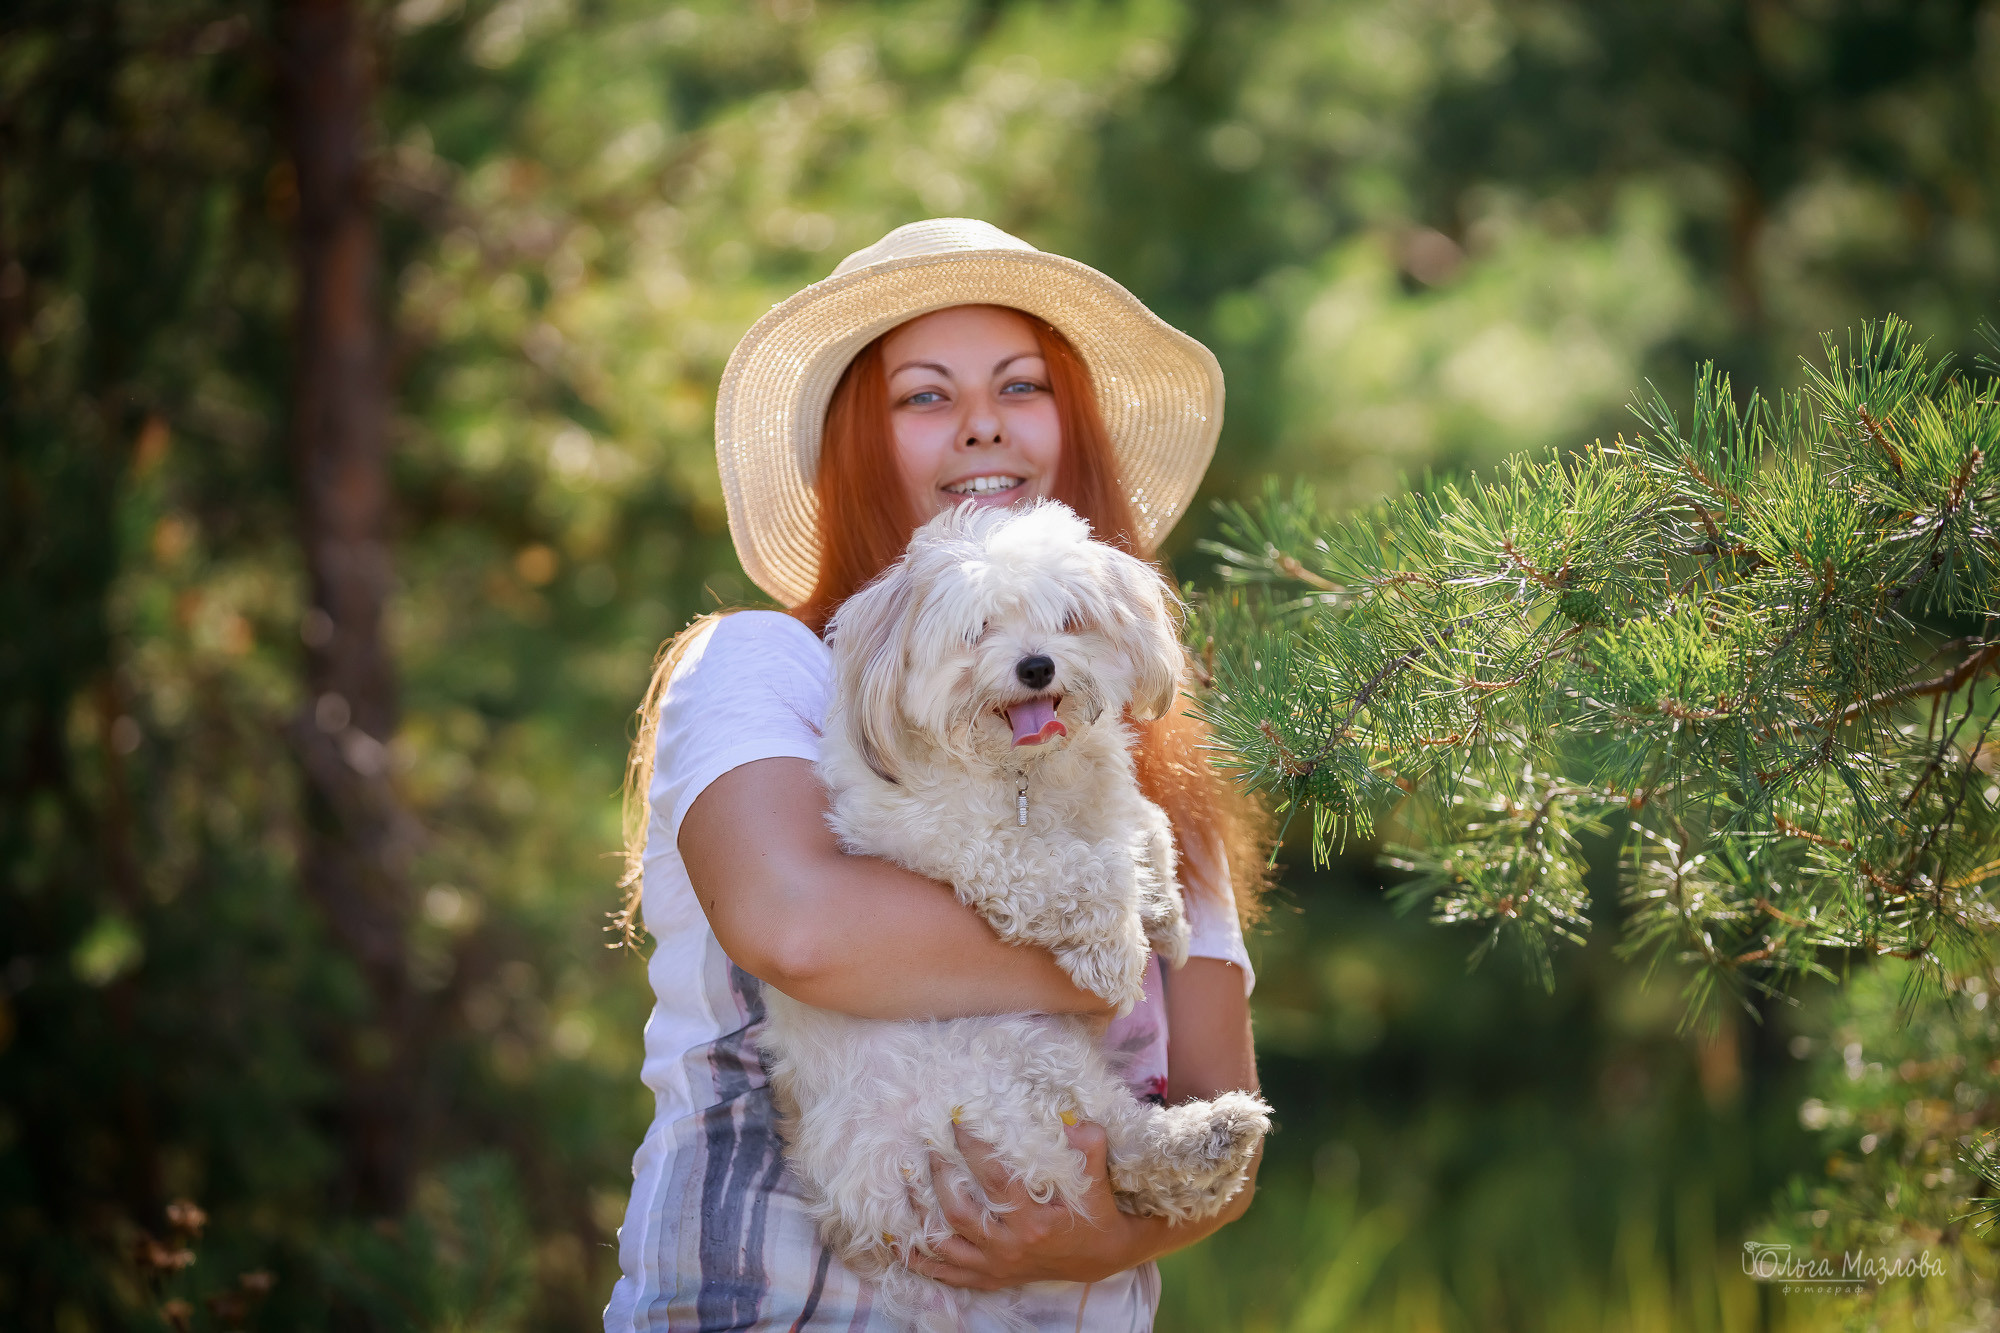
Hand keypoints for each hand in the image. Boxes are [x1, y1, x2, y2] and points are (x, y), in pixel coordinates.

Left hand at [907, 1121, 1156, 1288]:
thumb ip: (1089, 1149)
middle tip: (928, 1147)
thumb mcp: (1097, 1182)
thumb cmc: (1096, 1213)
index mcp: (1034, 1222)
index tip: (955, 1120)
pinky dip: (918, 1260)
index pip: (994, 1180)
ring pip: (943, 1245)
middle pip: (958, 1212)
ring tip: (906, 1182)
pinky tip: (897, 1240)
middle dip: (939, 1177)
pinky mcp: (988, 1278)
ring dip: (920, 1215)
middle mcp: (1008, 1247)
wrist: (1100, 1257)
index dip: (973, 1148)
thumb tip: (1072, 1121)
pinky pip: (944, 1274)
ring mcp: (995, 1267)